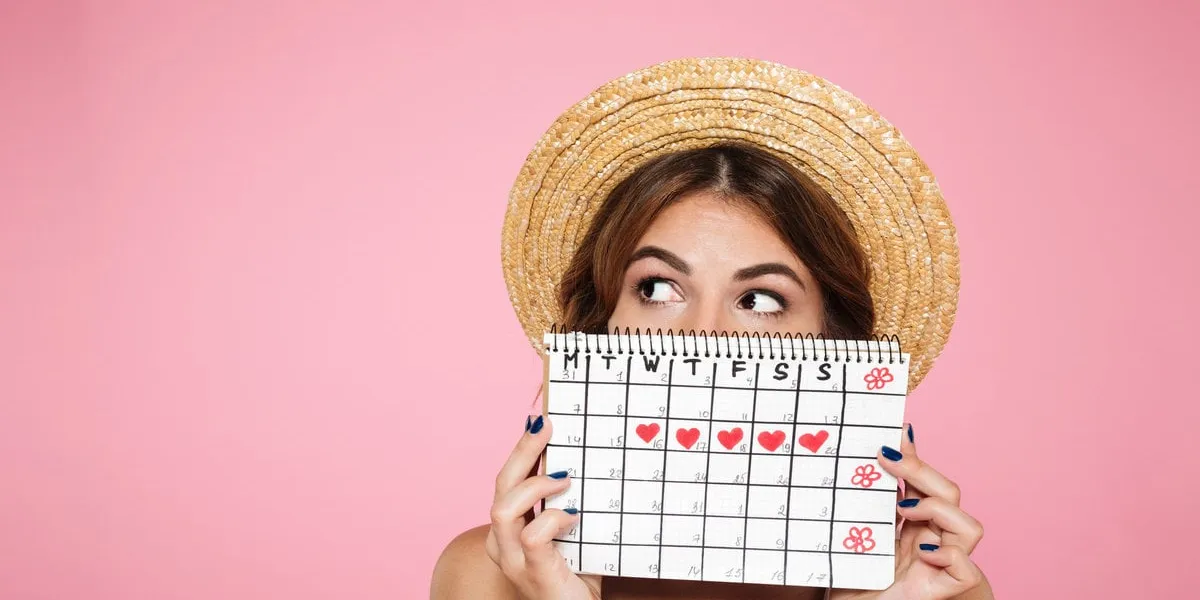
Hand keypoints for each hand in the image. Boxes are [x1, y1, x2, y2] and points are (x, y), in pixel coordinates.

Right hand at [485, 415, 601, 599]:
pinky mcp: (532, 573)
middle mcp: (501, 543)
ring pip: (502, 508)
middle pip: (500, 485)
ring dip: (535, 486)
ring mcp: (513, 560)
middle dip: (522, 450)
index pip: (507, 480)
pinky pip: (532, 536)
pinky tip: (573, 517)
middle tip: (545, 425)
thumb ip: (571, 503)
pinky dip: (552, 519)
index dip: (521, 448)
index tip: (539, 420)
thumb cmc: (576, 576)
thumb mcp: (573, 532)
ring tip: (564, 478)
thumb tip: (588, 461)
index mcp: (508, 529)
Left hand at [831, 423, 988, 599]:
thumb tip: (864, 456)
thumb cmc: (847, 576)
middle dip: (921, 470)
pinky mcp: (939, 590)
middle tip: (885, 456)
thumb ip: (863, 499)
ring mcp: (937, 564)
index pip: (924, 482)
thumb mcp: (852, 528)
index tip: (893, 434)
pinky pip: (966, 571)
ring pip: (970, 527)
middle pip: (949, 494)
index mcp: (911, 523)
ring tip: (903, 509)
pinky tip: (922, 551)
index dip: (914, 456)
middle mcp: (928, 539)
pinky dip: (950, 555)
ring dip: (939, 509)